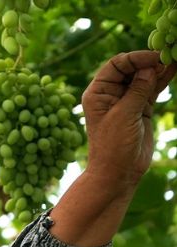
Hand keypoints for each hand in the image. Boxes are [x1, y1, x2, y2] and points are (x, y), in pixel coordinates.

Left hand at [81, 50, 175, 192]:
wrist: (118, 172)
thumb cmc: (113, 145)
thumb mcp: (124, 115)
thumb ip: (138, 90)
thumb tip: (150, 67)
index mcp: (98, 92)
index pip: (116, 65)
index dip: (136, 58)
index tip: (156, 57)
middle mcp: (110, 93)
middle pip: (131, 68)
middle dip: (150, 60)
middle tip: (170, 54)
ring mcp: (127, 100)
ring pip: (144, 77)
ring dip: (160, 68)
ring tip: (176, 57)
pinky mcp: (141, 108)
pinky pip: (153, 89)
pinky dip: (163, 79)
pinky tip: (174, 68)